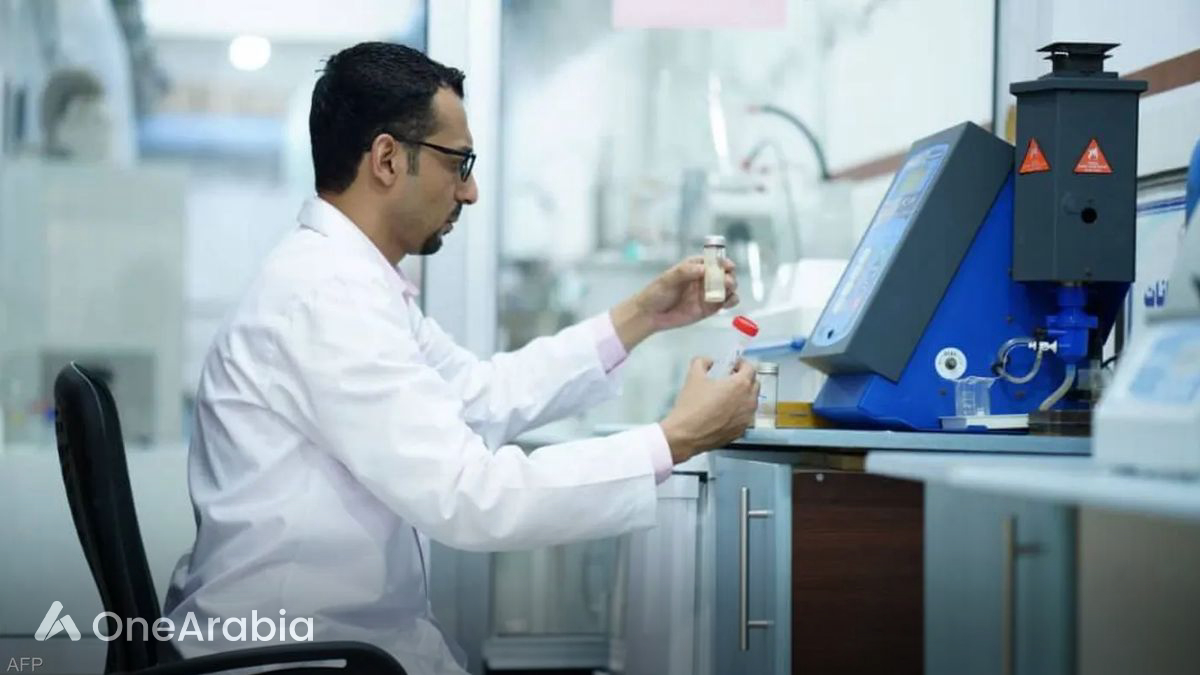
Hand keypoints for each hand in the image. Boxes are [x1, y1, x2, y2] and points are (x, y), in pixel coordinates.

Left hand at [610, 256, 738, 349]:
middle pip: (724, 274)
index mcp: (695, 266)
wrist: (650, 315)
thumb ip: (685, 272)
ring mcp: (708, 293)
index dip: (723, 262)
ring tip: (728, 292)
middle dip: (729, 276)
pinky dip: (731, 301)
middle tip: (726, 283)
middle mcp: (704, 278)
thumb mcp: (668, 279)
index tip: (727, 266)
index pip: (714, 261)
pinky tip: (727, 303)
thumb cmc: (657, 293)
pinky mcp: (709, 308)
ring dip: (732, 288)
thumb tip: (704, 269)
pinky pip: (725, 302)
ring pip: (728, 288)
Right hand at [659, 357, 758, 464]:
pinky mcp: (741, 431)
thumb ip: (702, 362)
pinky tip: (724, 414)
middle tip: (730, 379)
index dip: (741, 364)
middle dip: (745, 379)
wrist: (686, 435)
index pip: (750, 368)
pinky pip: (745, 417)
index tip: (733, 365)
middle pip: (754, 384)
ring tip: (727, 397)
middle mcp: (749, 401)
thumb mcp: (693, 376)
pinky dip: (739, 412)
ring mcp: (747, 418)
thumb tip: (708, 362)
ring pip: (751, 402)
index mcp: (741, 384)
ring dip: (744, 396)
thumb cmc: (692, 404)